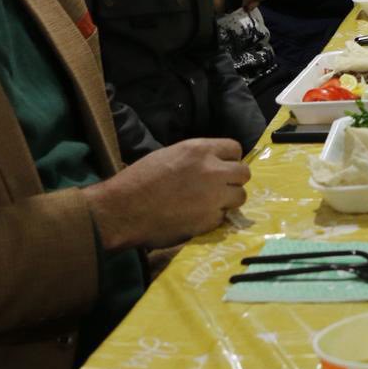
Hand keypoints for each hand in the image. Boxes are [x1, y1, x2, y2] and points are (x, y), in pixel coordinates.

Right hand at [83, 138, 249, 249]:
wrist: (123, 210)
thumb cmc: (138, 180)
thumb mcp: (169, 155)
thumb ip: (196, 158)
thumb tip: (213, 164)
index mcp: (200, 150)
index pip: (235, 148)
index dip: (229, 159)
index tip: (221, 167)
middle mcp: (213, 170)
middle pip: (244, 173)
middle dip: (234, 180)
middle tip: (220, 187)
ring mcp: (214, 196)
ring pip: (240, 196)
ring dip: (228, 200)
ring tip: (210, 204)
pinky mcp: (210, 219)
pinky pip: (224, 216)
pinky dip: (214, 217)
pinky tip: (197, 217)